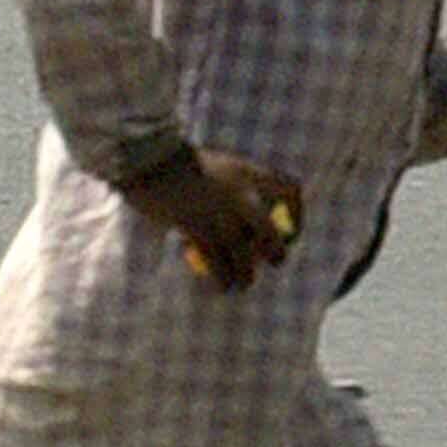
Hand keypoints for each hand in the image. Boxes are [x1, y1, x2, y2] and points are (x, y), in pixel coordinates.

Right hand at [119, 147, 303, 291]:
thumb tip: (243, 218)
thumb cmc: (176, 163)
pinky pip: (218, 263)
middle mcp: (240, 193)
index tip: (290, 230)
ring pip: (244, 256)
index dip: (298, 213)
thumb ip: (231, 188)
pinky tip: (220, 286)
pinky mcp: (199, 229)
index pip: (290, 189)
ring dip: (245, 276)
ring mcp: (220, 213)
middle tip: (272, 262)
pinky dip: (221, 279)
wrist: (148, 160)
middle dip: (276, 253)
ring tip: (241, 285)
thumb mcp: (214, 167)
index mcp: (248, 171)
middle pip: (271, 233)